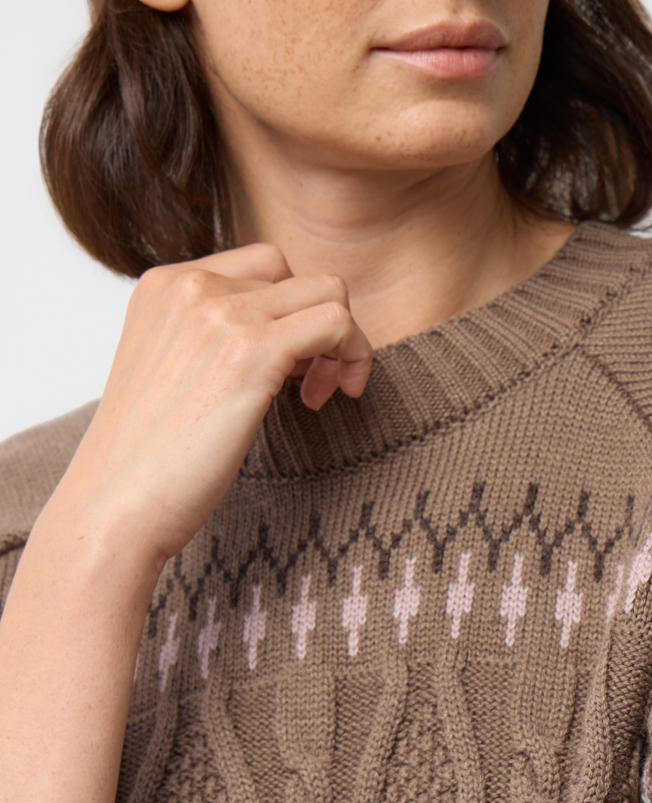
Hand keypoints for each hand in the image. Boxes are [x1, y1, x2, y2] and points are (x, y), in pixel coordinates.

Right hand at [54, 242, 373, 569]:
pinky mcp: (253, 350)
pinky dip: (352, 356)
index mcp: (165, 285)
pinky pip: (337, 322)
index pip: (261, 267)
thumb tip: (279, 343)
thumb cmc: (146, 462)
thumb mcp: (170, 375)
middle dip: (318, 331)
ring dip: (342, 343)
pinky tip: (329, 400)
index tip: (288, 369)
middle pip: (298, 278)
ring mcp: (222, 313)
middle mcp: (191, 286)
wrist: (117, 503)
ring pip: (328, 292)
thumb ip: (210, 342)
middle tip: (309, 388)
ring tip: (320, 395)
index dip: (289, 314)